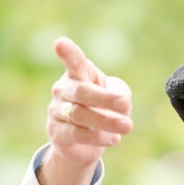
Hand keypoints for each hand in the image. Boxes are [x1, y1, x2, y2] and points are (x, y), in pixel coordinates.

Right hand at [39, 37, 133, 184]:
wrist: (86, 141)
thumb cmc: (104, 108)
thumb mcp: (119, 95)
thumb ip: (119, 93)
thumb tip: (118, 104)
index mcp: (78, 74)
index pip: (74, 62)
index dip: (67, 53)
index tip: (60, 43)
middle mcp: (63, 90)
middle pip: (81, 91)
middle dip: (104, 98)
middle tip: (125, 105)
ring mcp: (56, 111)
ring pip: (80, 115)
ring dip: (107, 121)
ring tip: (127, 126)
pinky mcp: (57, 133)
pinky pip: (77, 134)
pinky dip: (98, 137)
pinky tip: (113, 139)